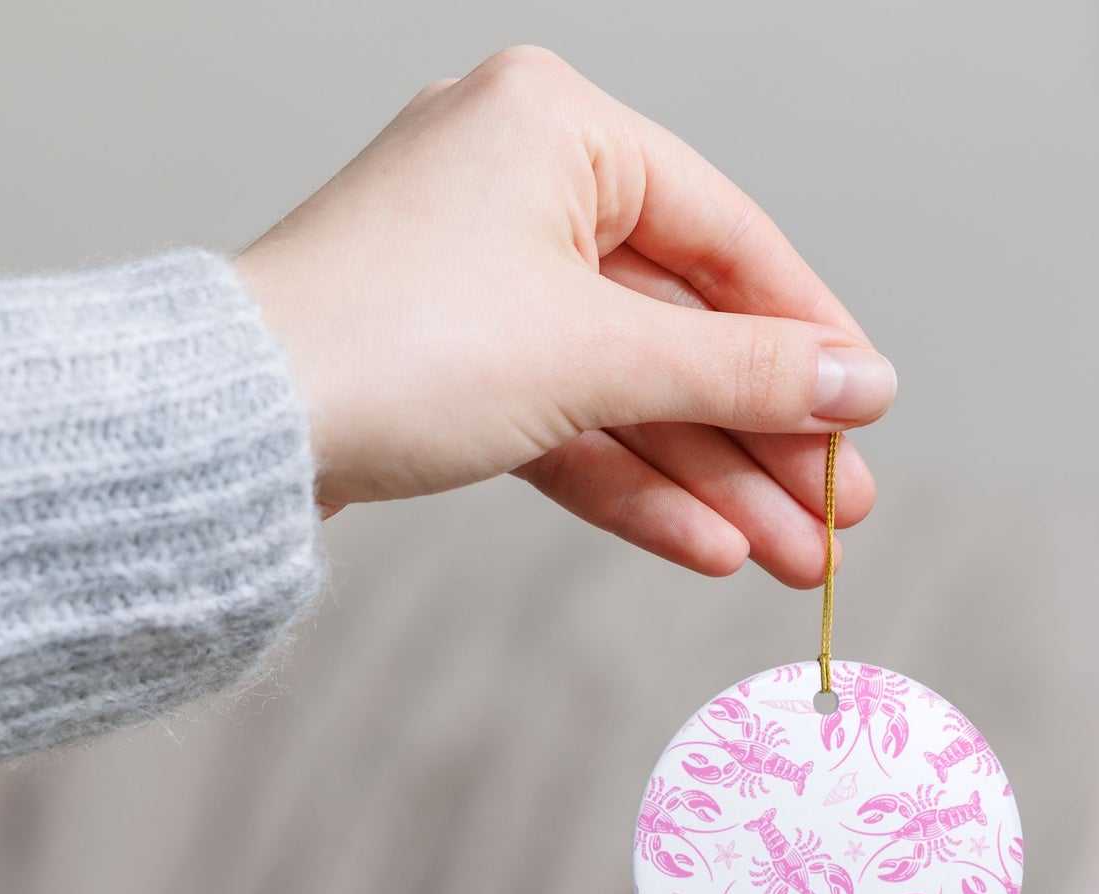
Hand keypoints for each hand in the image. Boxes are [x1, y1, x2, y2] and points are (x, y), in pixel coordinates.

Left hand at [234, 45, 894, 584]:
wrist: (231, 434)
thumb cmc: (393, 343)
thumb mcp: (597, 354)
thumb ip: (740, 371)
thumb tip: (861, 384)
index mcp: (556, 129)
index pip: (725, 238)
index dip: (807, 335)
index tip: (867, 412)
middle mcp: (520, 193)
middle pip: (680, 330)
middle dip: (762, 438)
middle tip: (837, 516)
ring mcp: (483, 285)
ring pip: (629, 393)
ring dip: (711, 481)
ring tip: (793, 558)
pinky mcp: (454, 368)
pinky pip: (568, 425)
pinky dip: (633, 486)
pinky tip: (709, 546)